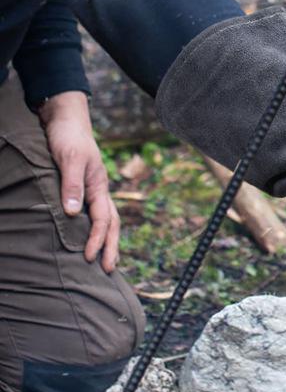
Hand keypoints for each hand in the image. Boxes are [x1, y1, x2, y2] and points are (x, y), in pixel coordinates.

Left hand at [38, 92, 119, 272]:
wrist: (67, 122)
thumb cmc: (68, 139)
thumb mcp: (68, 160)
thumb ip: (71, 185)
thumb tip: (72, 213)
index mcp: (99, 186)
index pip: (103, 219)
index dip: (98, 239)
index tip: (90, 258)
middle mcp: (100, 190)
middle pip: (112, 224)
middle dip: (112, 247)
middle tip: (110, 270)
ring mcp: (95, 190)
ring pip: (108, 220)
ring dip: (110, 241)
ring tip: (108, 260)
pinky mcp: (86, 189)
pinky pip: (98, 214)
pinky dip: (101, 229)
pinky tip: (95, 237)